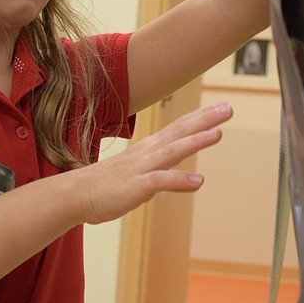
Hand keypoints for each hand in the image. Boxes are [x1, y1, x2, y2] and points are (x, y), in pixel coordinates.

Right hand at [69, 102, 232, 225]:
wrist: (75, 195)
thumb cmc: (105, 185)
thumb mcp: (137, 172)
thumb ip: (162, 171)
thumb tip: (185, 177)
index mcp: (148, 149)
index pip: (178, 128)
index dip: (200, 117)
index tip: (220, 107)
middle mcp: (147, 154)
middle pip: (179, 132)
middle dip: (205, 120)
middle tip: (228, 108)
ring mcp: (141, 168)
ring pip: (172, 151)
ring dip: (196, 141)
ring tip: (218, 133)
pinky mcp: (136, 187)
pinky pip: (160, 182)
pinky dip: (179, 180)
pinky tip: (198, 182)